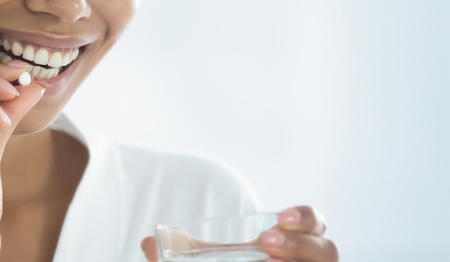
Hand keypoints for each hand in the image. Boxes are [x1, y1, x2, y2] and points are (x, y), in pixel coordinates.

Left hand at [140, 206, 337, 261]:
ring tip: (268, 261)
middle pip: (329, 253)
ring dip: (300, 261)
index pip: (318, 225)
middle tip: (266, 243)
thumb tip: (146, 244)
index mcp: (296, 245)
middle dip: (302, 246)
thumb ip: (184, 252)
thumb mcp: (211, 261)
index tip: (277, 217)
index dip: (307, 218)